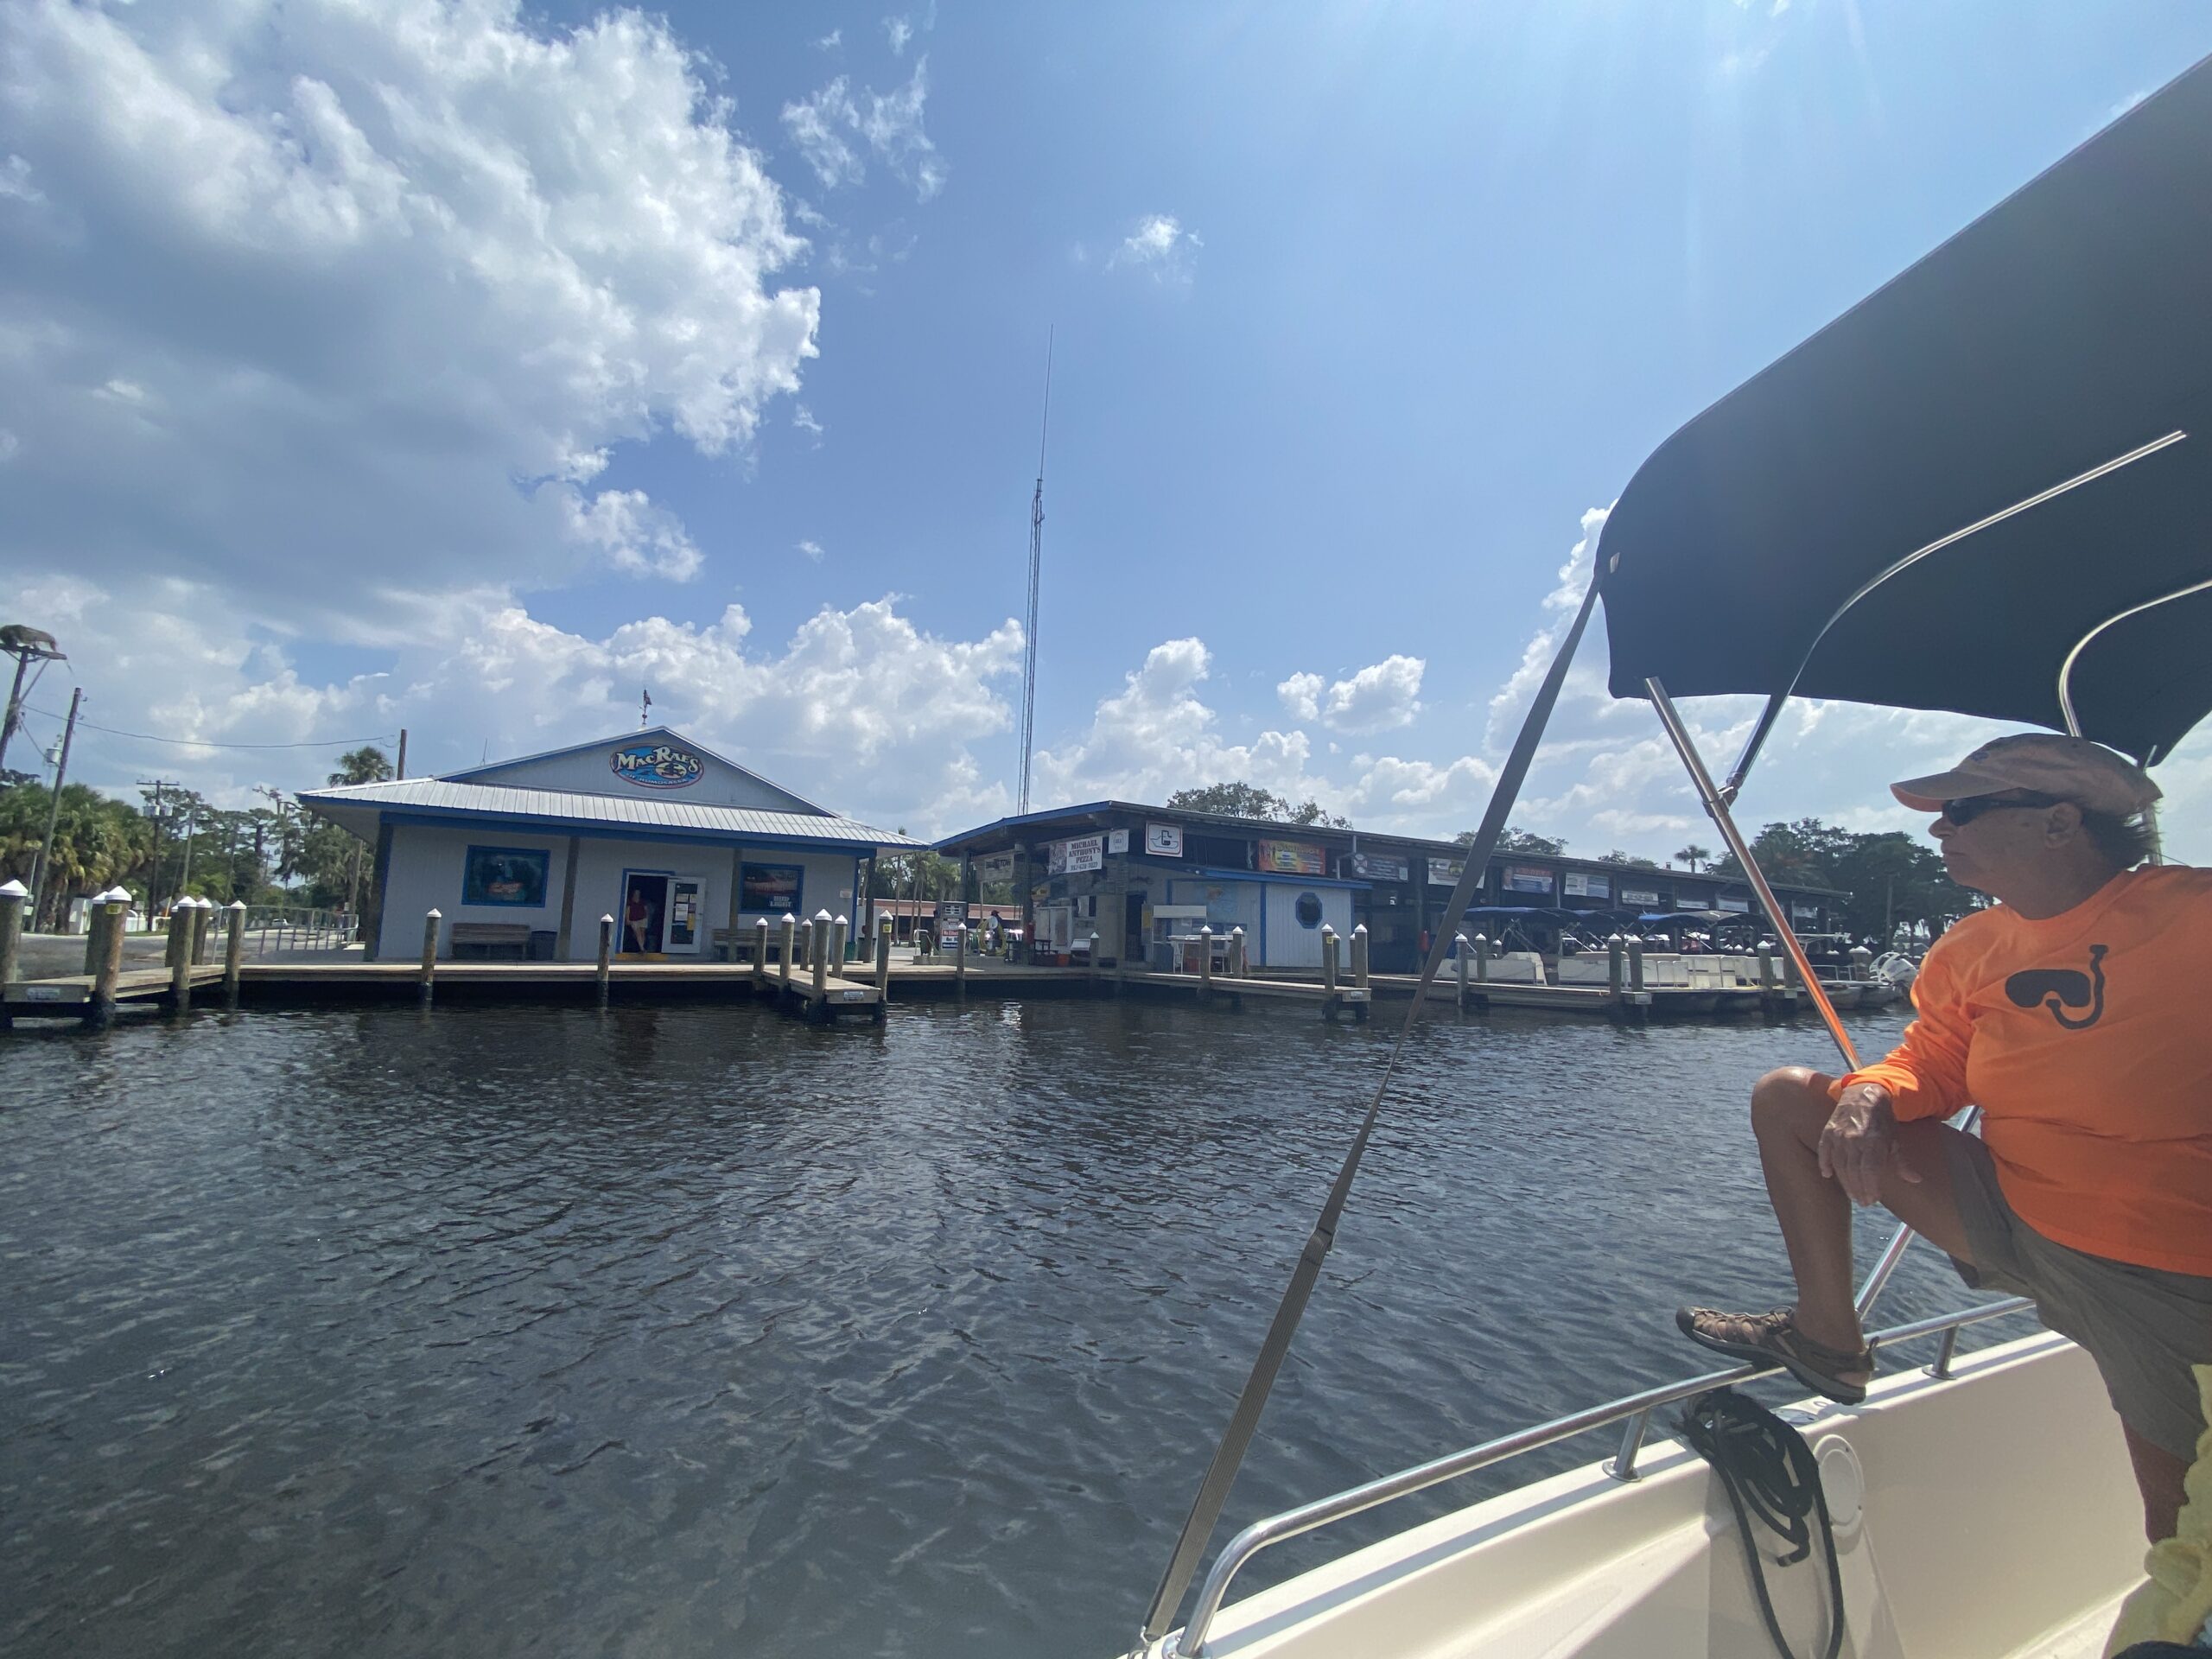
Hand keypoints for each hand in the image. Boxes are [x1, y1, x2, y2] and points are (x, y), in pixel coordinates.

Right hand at [1819, 1083, 1919, 1205]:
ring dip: (1845, 1182)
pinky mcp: (1828, 1131)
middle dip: (1859, 1189)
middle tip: (1864, 1202)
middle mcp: (1854, 1138)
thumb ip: (1902, 1162)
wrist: (1864, 1093)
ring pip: (1839, 1164)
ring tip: (1852, 1194)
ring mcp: (1839, 1135)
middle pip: (1853, 1171)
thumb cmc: (1883, 1120)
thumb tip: (1916, 1180)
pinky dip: (1824, 1163)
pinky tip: (1827, 1175)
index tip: (1874, 1199)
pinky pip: (1824, 1151)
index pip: (1869, 1170)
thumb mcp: (1895, 1139)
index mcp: (1873, 1140)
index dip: (1871, 1187)